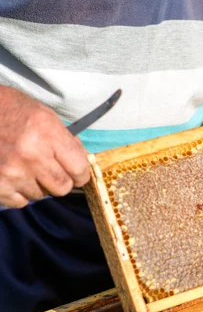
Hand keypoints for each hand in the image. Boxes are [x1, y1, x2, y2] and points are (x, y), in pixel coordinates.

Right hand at [0, 86, 89, 207]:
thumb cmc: (11, 110)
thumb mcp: (45, 116)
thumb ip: (66, 142)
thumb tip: (83, 167)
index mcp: (47, 134)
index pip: (79, 169)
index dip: (80, 174)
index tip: (77, 173)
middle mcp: (31, 155)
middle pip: (63, 187)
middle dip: (61, 181)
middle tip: (50, 170)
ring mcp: (12, 171)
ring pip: (41, 195)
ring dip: (37, 185)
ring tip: (26, 167)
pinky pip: (20, 202)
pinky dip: (19, 193)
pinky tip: (13, 175)